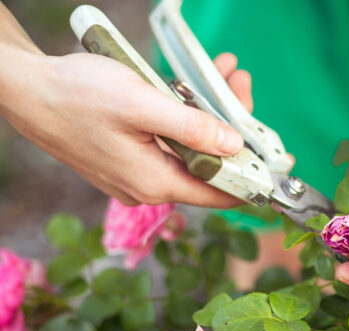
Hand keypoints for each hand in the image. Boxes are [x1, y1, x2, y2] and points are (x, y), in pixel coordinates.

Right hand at [0, 50, 252, 206]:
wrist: (24, 91)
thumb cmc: (76, 95)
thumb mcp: (142, 104)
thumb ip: (192, 128)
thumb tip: (235, 146)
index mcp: (156, 182)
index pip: (221, 194)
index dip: (254, 178)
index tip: (279, 160)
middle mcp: (149, 187)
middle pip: (209, 166)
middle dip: (232, 126)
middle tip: (239, 84)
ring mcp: (137, 174)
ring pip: (190, 151)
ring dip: (209, 115)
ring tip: (221, 75)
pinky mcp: (128, 158)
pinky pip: (169, 143)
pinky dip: (185, 117)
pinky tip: (190, 87)